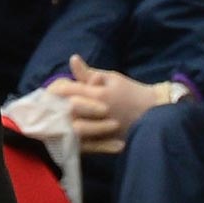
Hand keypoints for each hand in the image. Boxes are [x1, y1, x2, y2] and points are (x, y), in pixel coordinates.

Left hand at [44, 54, 170, 153]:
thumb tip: (72, 59)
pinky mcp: (106, 143)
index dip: (56, 90)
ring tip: (58, 120)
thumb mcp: (111, 78)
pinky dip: (76, 138)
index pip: (68, 90)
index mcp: (99, 94)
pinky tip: (70, 134)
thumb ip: (89, 73)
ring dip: (65, 124)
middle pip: (67, 111)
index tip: (52, 90)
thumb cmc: (130, 91)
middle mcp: (99, 113)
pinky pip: (86, 143)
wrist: (154, 113)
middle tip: (49, 106)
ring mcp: (103, 130)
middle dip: (57, 107)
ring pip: (74, 129)